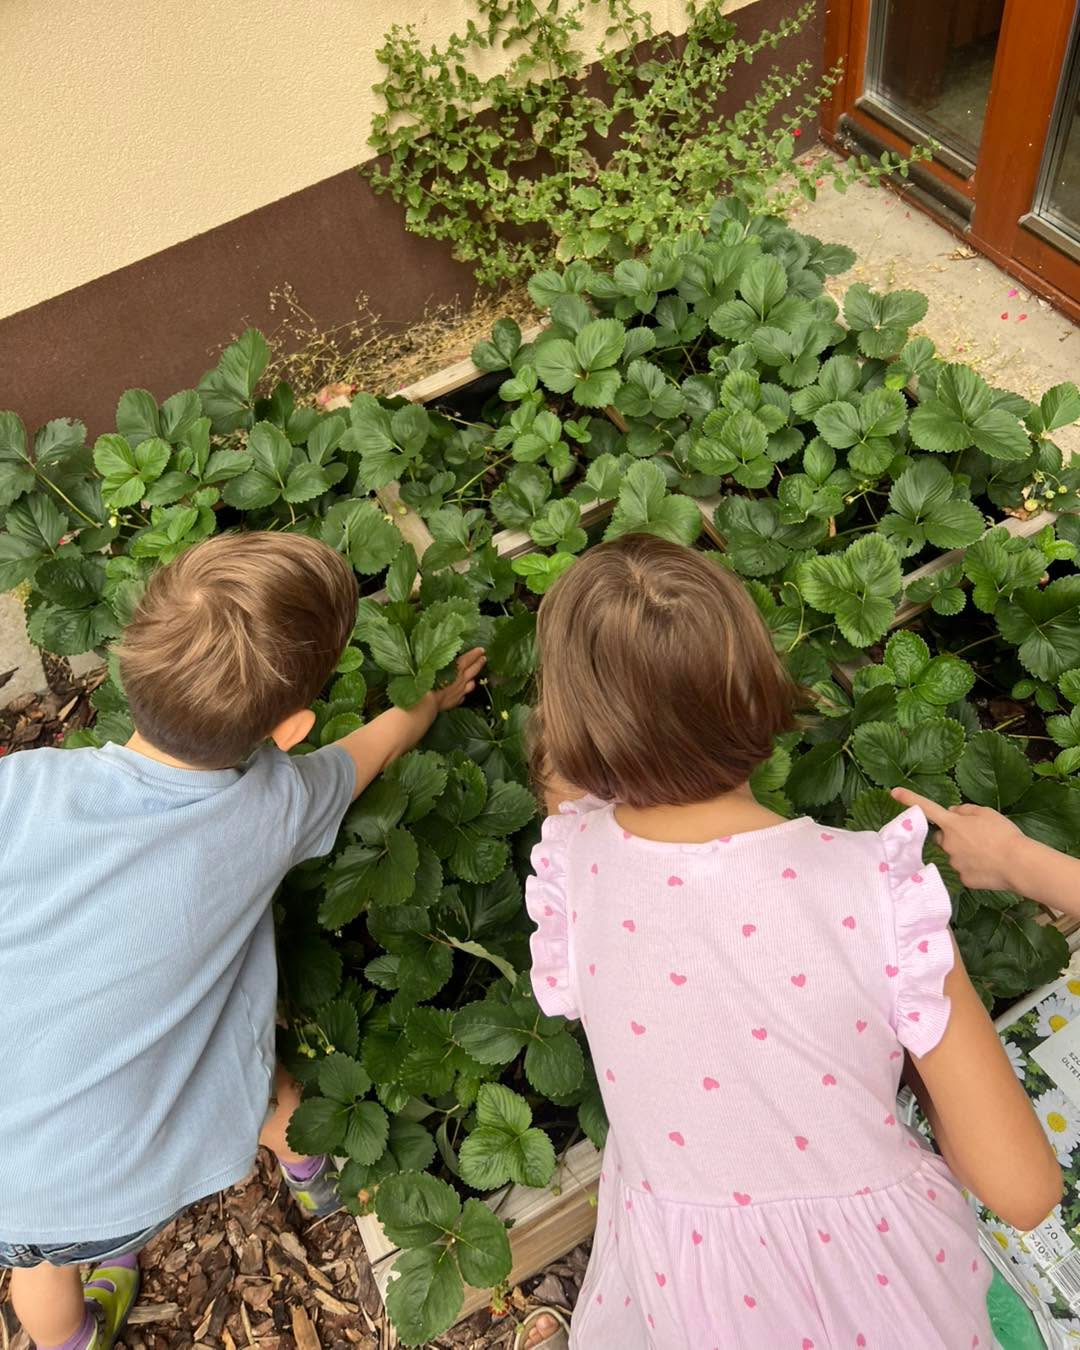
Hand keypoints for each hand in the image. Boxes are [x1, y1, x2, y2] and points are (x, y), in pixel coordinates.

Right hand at [433, 647, 485, 711]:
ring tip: (475, 676)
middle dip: (479, 663)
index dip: (474, 654)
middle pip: (473, 670)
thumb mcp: (431, 664)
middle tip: (484, 658)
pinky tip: (462, 694)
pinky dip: (463, 693)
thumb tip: (436, 651)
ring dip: (473, 679)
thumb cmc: (428, 681)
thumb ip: (437, 658)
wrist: (427, 703)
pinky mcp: (455, 702)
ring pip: (471, 684)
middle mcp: (460, 680)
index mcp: (456, 668)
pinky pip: (462, 696)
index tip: (481, 650)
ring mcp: (459, 692)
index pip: (468, 659)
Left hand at [890, 787, 1027, 891]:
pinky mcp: (964, 879)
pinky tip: (989, 867)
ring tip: (988, 853)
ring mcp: (954, 863)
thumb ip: (966, 811)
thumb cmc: (1004, 834)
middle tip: (975, 838)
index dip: (909, 799)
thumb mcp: (987, 813)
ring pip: (955, 855)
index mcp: (952, 825)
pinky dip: (975, 868)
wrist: (1019, 864)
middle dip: (953, 837)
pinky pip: (966, 870)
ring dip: (966, 853)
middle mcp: (948, 844)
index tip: (893, 792)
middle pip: (943, 838)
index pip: (927, 808)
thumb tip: (952, 812)